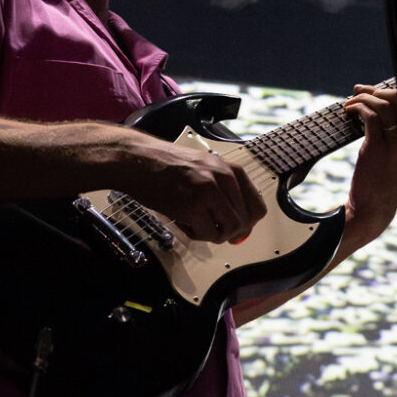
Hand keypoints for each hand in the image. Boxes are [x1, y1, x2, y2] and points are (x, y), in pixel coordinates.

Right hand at [117, 133, 265, 243]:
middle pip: (245, 222)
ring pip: (229, 230)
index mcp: (230, 169)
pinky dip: (197, 236)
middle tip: (213, 229)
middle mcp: (223, 179)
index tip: (237, 228)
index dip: (248, 223)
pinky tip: (185, 224)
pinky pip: (207, 234)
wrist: (139, 160)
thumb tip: (241, 223)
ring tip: (197, 225)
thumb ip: (226, 191)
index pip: (257, 207)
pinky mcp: (191, 207)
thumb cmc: (168, 164)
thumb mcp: (206, 167)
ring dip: (214, 234)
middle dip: (230, 232)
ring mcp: (208, 192)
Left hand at [344, 84, 396, 235]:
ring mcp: (394, 146)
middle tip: (357, 92)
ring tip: (349, 103)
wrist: (372, 212)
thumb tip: (376, 115)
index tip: (372, 90)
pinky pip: (370, 117)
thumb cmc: (379, 187)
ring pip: (382, 106)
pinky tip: (348, 112)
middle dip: (375, 90)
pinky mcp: (376, 149)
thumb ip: (391, 140)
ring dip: (363, 98)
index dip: (390, 92)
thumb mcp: (392, 161)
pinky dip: (358, 109)